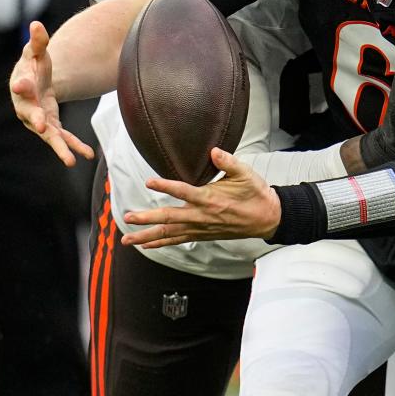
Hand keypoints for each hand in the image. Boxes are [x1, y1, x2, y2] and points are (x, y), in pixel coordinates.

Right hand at [9, 21, 93, 165]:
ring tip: (71, 160)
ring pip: (48, 135)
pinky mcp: (50, 127)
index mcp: (22, 85)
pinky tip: (87, 155)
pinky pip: (62, 138)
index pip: (21, 85)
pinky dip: (74, 146)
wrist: (33, 82)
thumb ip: (37, 41)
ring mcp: (38, 120)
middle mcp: (27, 107)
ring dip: (59, 147)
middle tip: (42, 128)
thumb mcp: (35, 52)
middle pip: (31, 115)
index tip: (21, 85)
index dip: (22, 85)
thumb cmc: (33, 65)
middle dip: (36, 121)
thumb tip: (37, 24)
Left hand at [120, 147, 281, 247]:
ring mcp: (202, 228)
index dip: (166, 186)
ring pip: (170, 234)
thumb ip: (228, 162)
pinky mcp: (203, 234)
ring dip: (147, 236)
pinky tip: (146, 245)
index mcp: (212, 199)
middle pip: (170, 218)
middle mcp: (203, 216)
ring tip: (127, 239)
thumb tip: (213, 151)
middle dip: (147, 219)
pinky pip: (178, 240)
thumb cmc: (256, 194)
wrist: (267, 217)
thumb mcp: (246, 173)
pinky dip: (161, 243)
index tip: (149, 182)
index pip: (185, 192)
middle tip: (128, 218)